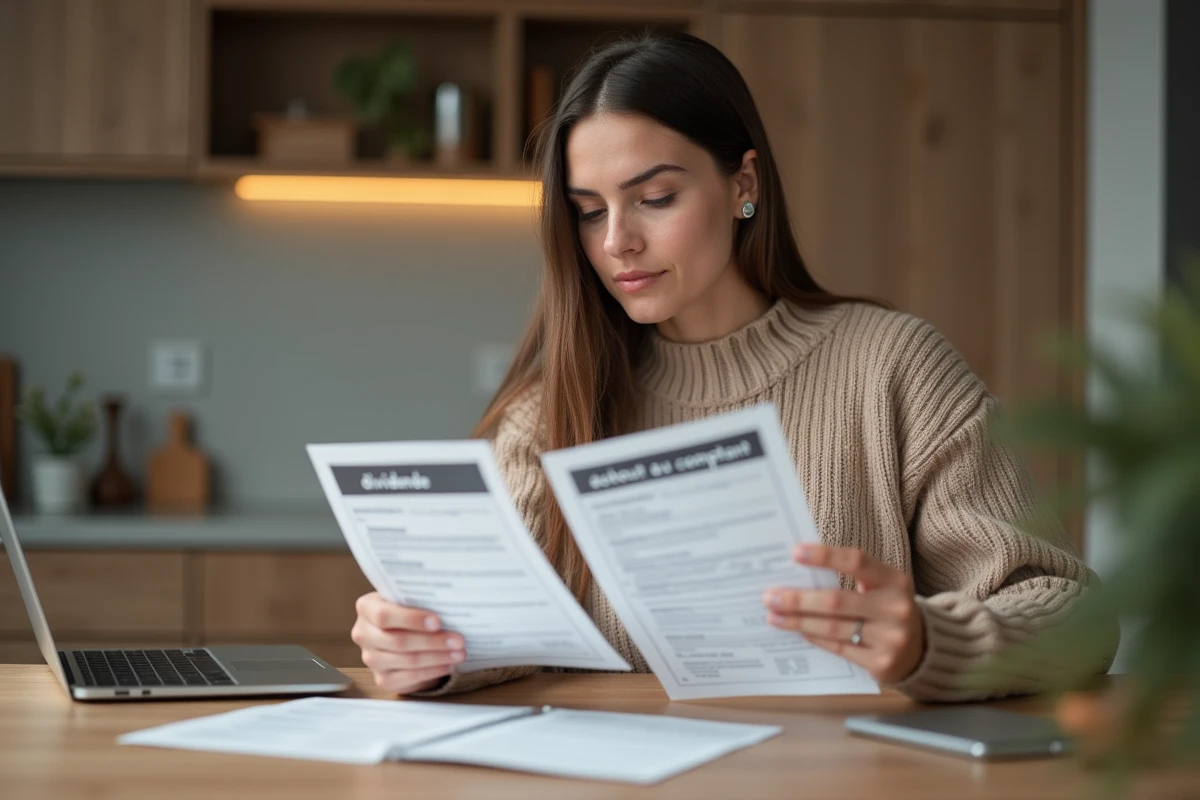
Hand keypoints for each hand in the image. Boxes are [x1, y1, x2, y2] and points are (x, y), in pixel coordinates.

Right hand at [351, 592, 465, 693]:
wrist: (402, 633)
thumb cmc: (409, 611)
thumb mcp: (410, 600)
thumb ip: (420, 600)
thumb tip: (449, 606)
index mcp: (367, 607)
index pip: (384, 615)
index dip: (411, 619)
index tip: (437, 622)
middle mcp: (363, 633)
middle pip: (398, 641)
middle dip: (432, 641)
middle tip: (458, 640)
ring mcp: (370, 658)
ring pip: (407, 660)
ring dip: (437, 657)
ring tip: (459, 653)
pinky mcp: (382, 679)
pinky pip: (410, 677)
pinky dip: (433, 671)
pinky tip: (448, 664)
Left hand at [762, 544, 924, 683]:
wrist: (923, 650)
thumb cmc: (888, 609)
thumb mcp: (881, 587)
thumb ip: (851, 577)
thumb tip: (800, 571)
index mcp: (895, 581)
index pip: (857, 562)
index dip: (825, 556)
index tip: (795, 552)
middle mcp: (895, 608)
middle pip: (836, 601)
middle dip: (798, 599)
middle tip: (770, 596)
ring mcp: (890, 638)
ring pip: (833, 628)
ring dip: (798, 622)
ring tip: (774, 616)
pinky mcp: (881, 663)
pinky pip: (838, 649)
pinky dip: (814, 638)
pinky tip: (798, 631)